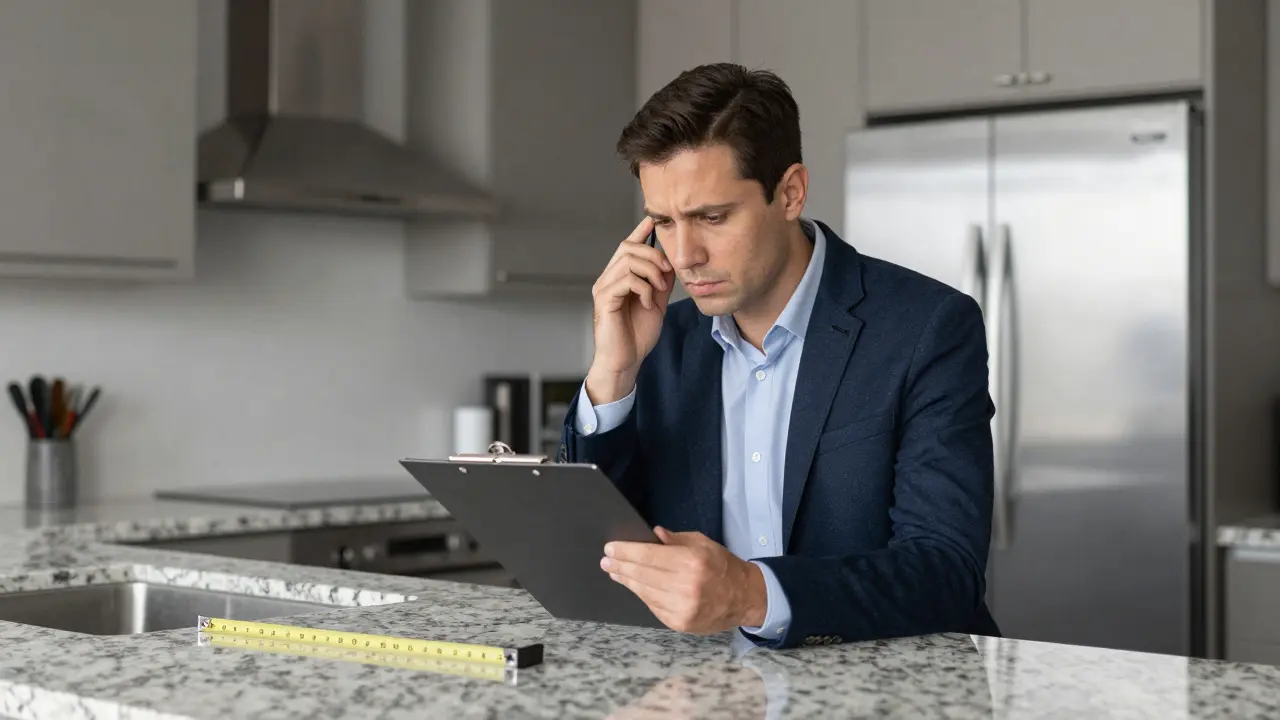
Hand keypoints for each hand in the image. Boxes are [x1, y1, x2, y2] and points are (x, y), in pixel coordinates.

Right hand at [586, 217, 674, 403]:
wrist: (626, 361)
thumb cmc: (637, 335)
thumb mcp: (656, 302)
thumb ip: (661, 282)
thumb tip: (671, 262)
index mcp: (619, 277)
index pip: (627, 245)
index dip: (640, 231)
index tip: (653, 220)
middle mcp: (607, 278)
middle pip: (629, 247)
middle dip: (654, 256)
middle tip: (667, 274)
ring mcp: (604, 288)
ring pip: (628, 261)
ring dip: (651, 273)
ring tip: (659, 291)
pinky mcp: (604, 300)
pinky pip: (626, 280)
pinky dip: (643, 288)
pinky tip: (648, 303)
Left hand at [601, 527, 767, 633]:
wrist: (744, 597)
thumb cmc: (722, 566)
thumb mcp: (703, 544)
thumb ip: (676, 540)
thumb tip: (652, 535)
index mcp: (691, 562)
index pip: (648, 556)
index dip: (626, 552)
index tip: (610, 549)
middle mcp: (684, 586)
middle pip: (641, 574)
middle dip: (620, 566)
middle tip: (606, 561)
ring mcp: (681, 608)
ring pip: (644, 592)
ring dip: (627, 581)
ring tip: (616, 573)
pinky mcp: (679, 623)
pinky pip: (652, 606)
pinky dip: (642, 595)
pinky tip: (635, 586)